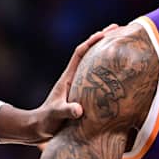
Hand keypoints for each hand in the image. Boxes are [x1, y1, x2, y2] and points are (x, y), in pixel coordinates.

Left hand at [18, 25, 118, 142]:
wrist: (38, 128)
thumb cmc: (46, 121)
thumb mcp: (56, 115)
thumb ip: (66, 112)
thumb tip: (79, 110)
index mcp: (68, 77)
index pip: (80, 53)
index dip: (91, 42)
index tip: (104, 33)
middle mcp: (73, 77)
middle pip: (88, 52)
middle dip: (102, 39)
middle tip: (118, 29)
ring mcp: (76, 84)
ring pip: (92, 62)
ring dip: (105, 52)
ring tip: (120, 43)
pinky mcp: (80, 93)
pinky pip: (95, 76)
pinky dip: (106, 69)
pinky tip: (116, 71)